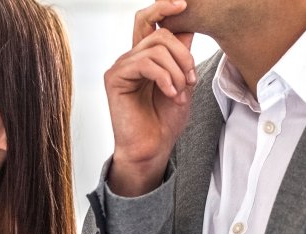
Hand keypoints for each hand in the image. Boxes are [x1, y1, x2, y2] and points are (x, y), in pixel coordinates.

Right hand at [104, 0, 195, 196]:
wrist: (152, 147)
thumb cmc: (165, 119)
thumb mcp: (183, 81)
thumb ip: (182, 55)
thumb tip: (188, 25)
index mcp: (146, 56)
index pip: (150, 21)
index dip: (164, 8)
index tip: (185, 3)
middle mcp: (131, 57)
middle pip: (158, 31)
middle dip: (183, 51)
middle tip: (191, 76)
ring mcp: (121, 67)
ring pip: (156, 48)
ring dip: (178, 70)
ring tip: (180, 90)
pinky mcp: (115, 78)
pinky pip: (145, 64)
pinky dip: (165, 78)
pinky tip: (170, 93)